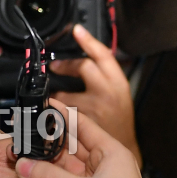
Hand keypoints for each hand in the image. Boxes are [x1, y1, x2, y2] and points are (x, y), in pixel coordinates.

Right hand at [8, 111, 143, 177]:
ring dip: (40, 168)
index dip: (61, 113)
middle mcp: (103, 167)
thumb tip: (25, 166)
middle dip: (43, 145)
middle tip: (21, 142)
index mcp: (112, 154)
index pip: (82, 124)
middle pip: (67, 148)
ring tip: (19, 164)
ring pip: (61, 170)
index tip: (41, 105)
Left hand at [51, 25, 140, 165]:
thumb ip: (103, 74)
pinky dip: (55, 110)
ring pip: (66, 92)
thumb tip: (84, 53)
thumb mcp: (118, 92)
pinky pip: (60, 111)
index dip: (89, 40)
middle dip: (65, 64)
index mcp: (118, 82)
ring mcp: (93, 108)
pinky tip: (55, 112)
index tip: (76, 29)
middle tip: (54, 65)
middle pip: (82, 66)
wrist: (121, 148)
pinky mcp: (81, 123)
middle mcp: (107, 93)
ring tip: (55, 96)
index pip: (104, 55)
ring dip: (57, 93)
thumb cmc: (118, 118)